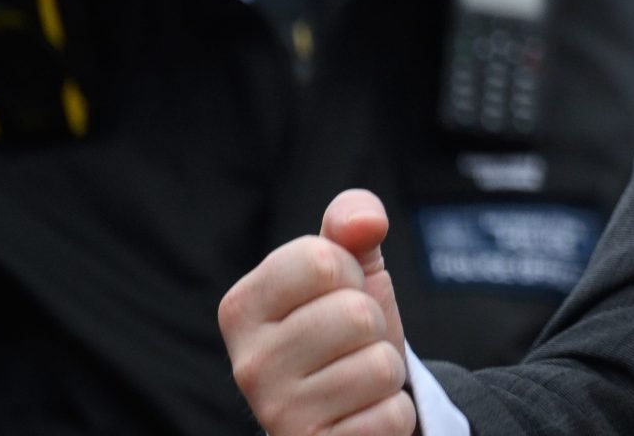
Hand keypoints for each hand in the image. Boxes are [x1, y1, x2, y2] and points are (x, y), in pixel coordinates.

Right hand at [220, 189, 417, 435]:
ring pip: (378, 365)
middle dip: (374, 327)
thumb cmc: (346, 337)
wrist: (352, 415)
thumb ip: (351, 225)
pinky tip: (360, 419)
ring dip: (385, 374)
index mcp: (242, 308)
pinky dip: (391, 416)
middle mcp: (248, 364)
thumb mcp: (350, 273)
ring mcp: (278, 413)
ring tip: (357, 384)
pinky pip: (390, 415)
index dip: (350, 276)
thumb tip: (367, 219)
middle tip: (352, 348)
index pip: (321, 260)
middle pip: (355, 314)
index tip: (337, 299)